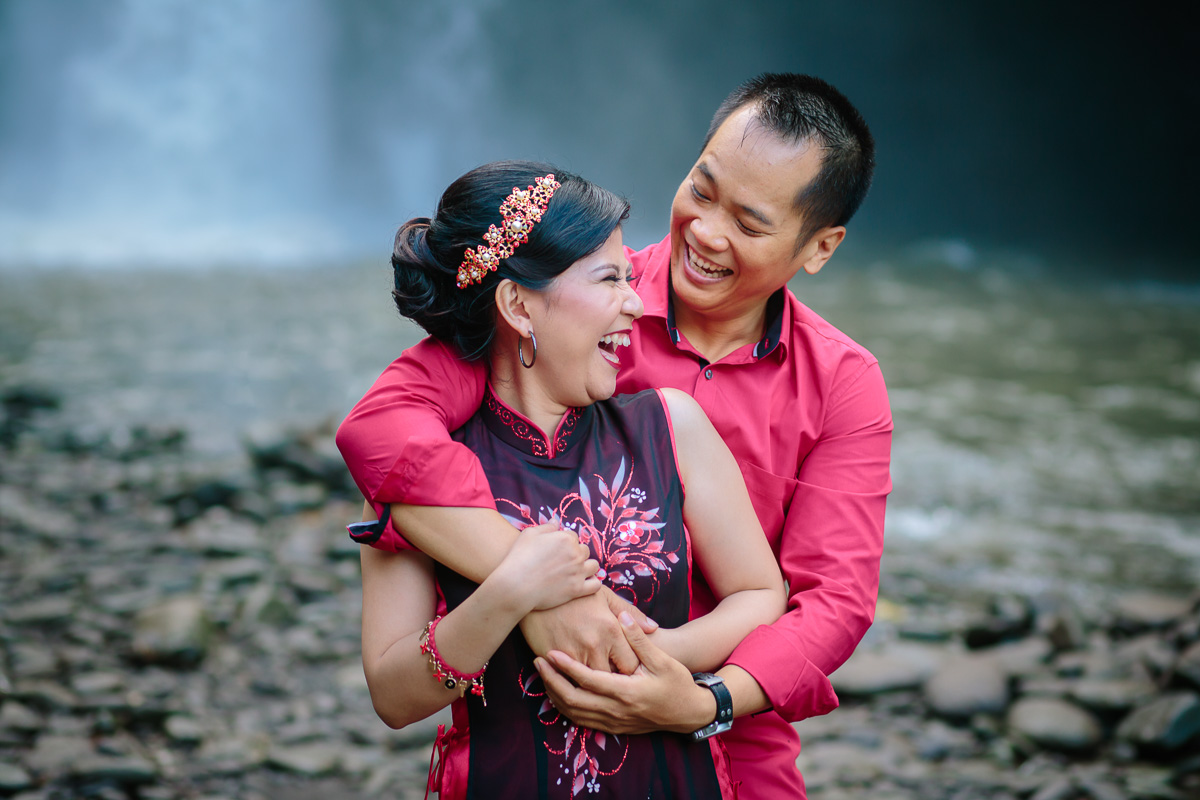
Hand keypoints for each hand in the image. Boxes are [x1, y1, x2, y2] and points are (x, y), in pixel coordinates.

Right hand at [495, 523, 600, 610]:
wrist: (516, 586)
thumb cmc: (520, 557)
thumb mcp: (529, 534)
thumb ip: (546, 527)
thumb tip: (556, 522)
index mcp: (566, 539)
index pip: (573, 536)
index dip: (564, 542)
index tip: (556, 549)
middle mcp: (576, 554)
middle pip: (584, 550)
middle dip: (576, 553)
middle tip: (563, 561)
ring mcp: (578, 572)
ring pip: (594, 566)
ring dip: (587, 566)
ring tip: (576, 571)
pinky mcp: (577, 590)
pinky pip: (596, 585)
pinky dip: (592, 583)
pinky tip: (584, 582)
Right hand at [519, 587, 656, 673]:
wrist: (537, 587)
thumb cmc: (575, 593)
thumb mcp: (605, 596)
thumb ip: (630, 613)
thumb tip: (654, 628)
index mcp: (611, 629)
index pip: (630, 665)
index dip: (630, 671)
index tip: (628, 672)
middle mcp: (595, 644)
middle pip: (612, 679)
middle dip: (614, 682)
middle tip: (615, 685)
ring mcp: (574, 653)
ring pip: (590, 683)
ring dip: (594, 684)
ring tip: (598, 686)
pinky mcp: (555, 659)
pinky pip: (569, 679)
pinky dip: (574, 680)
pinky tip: (576, 680)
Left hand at [532, 611, 714, 734]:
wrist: (689, 713)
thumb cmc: (677, 683)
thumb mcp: (662, 659)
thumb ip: (638, 639)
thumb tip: (622, 616)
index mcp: (627, 692)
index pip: (588, 680)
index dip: (566, 667)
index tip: (550, 653)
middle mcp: (616, 710)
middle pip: (573, 700)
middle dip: (552, 682)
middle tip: (538, 663)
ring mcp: (614, 722)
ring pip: (574, 713)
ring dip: (555, 695)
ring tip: (543, 675)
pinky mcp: (613, 727)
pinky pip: (582, 721)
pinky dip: (566, 708)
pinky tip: (558, 694)